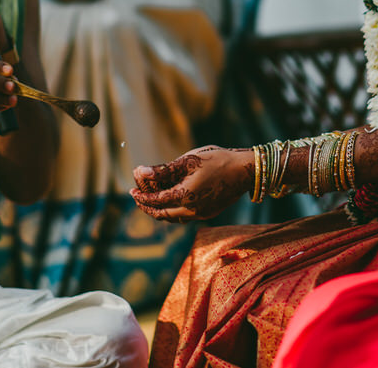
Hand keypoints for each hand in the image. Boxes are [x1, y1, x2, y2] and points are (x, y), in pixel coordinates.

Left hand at [130, 146, 252, 220]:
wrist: (244, 171)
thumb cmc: (216, 160)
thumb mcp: (188, 161)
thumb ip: (163, 170)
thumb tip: (140, 172)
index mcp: (184, 197)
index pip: (155, 201)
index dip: (141, 197)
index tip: (132, 190)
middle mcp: (191, 211)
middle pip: (162, 214)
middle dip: (147, 207)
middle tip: (138, 197)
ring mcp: (200, 215)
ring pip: (173, 218)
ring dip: (160, 210)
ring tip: (152, 200)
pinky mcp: (208, 214)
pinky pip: (184, 217)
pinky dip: (173, 211)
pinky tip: (172, 201)